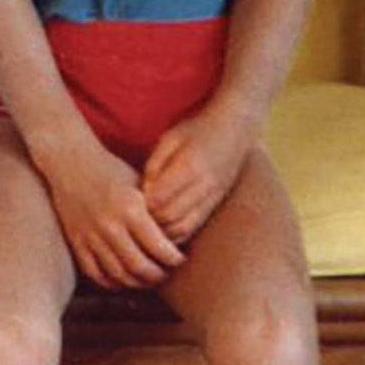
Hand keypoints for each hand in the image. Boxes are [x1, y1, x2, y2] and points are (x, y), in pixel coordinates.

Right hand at [33, 135, 185, 289]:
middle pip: (140, 267)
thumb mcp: (139, 184)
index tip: (179, 259)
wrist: (69, 160)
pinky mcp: (75, 240)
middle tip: (165, 273)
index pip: (160, 248)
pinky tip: (121, 279)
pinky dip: (110, 282)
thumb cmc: (110, 170)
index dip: (174, 259)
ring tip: (147, 279)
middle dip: (158, 275)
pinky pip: (94, 272)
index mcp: (130, 209)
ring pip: (118, 274)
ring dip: (136, 282)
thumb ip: (155, 212)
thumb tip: (176, 238)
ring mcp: (90, 235)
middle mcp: (110, 225)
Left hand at [142, 105, 261, 243]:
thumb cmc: (197, 131)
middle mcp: (204, 185)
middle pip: (171, 215)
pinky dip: (176, 233)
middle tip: (132, 217)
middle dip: (149, 220)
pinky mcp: (216, 204)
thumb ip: (155, 164)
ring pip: (184, 226)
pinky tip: (162, 230)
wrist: (236, 130)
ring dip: (162, 231)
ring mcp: (213, 197)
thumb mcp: (171, 139)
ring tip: (145, 225)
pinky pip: (194, 227)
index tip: (128, 201)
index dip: (141, 204)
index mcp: (190, 165)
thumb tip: (143, 192)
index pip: (160, 197)